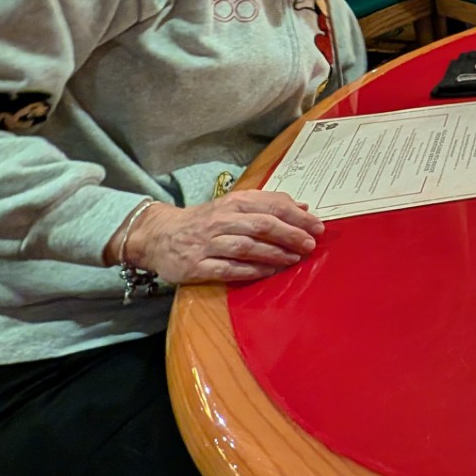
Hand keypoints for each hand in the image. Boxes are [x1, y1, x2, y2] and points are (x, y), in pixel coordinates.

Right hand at [120, 191, 324, 285]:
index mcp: (233, 202)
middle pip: (261, 225)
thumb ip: (268, 204)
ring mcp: (208, 244)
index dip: (297, 216)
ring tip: (295, 259)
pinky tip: (270, 273)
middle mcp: (221, 220)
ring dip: (274, 253)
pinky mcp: (197, 266)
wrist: (158, 235)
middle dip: (290, 234)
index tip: (318, 226)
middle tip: (310, 244)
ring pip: (247, 247)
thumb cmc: (204, 220)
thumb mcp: (233, 205)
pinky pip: (229, 269)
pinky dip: (252, 271)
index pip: (270, 205)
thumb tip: (302, 206)